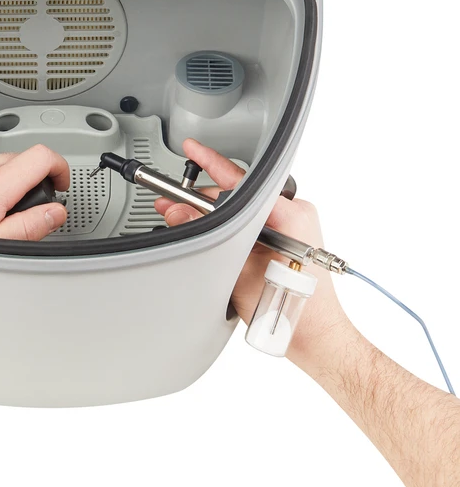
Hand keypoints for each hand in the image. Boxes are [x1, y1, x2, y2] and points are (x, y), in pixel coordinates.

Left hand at [0, 145, 68, 240]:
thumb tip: (56, 213)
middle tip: (33, 208)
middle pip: (24, 159)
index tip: (62, 185)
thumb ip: (29, 226)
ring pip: (1, 165)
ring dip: (11, 184)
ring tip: (2, 214)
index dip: (61, 169)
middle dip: (36, 181)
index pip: (42, 156)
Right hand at [156, 139, 351, 369]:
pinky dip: (228, 227)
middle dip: (199, 200)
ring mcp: (294, 227)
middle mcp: (295, 214)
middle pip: (238, 195)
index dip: (210, 163)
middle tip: (170, 204)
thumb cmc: (290, 310)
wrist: (315, 337)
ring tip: (181, 222)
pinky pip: (252, 222)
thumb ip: (206, 237)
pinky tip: (207, 236)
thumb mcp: (236, 270)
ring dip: (212, 217)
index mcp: (289, 213)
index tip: (192, 149)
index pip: (240, 181)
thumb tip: (178, 213)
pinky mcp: (289, 239)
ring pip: (243, 209)